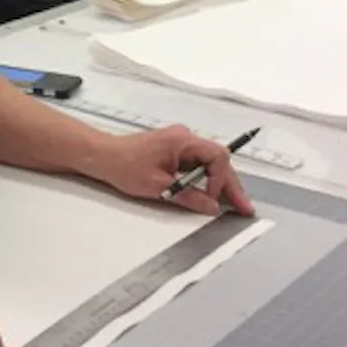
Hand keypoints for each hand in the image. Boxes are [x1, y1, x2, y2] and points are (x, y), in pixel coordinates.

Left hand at [90, 126, 255, 216]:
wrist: (102, 156)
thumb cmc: (124, 166)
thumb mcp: (158, 187)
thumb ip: (188, 196)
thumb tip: (212, 206)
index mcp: (182, 140)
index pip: (217, 156)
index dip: (221, 180)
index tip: (214, 198)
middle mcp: (185, 138)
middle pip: (218, 160)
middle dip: (230, 185)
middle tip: (244, 208)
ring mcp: (180, 143)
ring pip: (210, 163)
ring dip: (220, 183)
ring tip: (234, 205)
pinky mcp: (175, 151)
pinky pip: (198, 165)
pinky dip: (207, 180)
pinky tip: (213, 195)